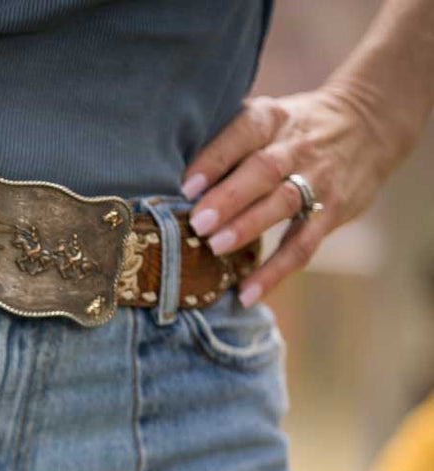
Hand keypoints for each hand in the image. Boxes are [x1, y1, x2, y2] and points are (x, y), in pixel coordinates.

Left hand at [179, 88, 398, 305]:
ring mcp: (317, 180)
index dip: (214, 160)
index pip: (242, 134)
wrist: (368, 123)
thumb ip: (224, 140)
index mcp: (271, 119)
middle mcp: (295, 147)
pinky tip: (246, 294)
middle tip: (198, 222)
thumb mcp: (264, 117)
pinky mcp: (333, 212)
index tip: (186, 185)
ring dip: (249, 228)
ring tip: (216, 248)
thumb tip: (161, 172)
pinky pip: (303, 245)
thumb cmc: (290, 129)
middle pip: (263, 171)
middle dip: (229, 198)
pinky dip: (275, 272)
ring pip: (283, 204)